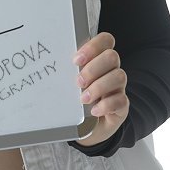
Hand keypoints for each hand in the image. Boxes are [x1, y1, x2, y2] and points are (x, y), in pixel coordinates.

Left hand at [71, 32, 128, 146]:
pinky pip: (121, 100)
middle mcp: (110, 71)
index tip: (76, 60)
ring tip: (83, 99)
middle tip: (78, 82)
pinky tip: (94, 111)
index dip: (93, 46)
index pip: (105, 41)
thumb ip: (65, 73)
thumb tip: (48, 65)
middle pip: (112, 57)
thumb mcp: (67, 85)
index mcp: (97, 60)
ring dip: (99, 87)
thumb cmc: (73, 102)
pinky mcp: (121, 106)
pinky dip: (106, 105)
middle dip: (93, 68)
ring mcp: (117, 88)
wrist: (83, 129)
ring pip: (119, 76)